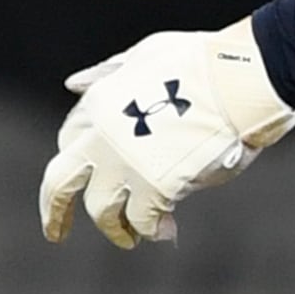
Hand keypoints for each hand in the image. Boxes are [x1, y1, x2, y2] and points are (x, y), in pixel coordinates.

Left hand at [39, 24, 294, 250]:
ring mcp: (126, 165)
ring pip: (101, 211)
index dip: (76, 164)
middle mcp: (101, 137)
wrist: (240, 80)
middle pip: (59, 183)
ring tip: (131, 237)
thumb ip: (107, 74)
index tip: (81, 179)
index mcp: (98, 103)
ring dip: (116, 228)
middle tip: (56, 232)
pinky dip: (153, 231)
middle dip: (54, 211)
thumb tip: (73, 84)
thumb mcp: (144, 56)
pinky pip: (143, 221)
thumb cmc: (203, 62)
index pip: (69, 142)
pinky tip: (167, 232)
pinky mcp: (155, 187)